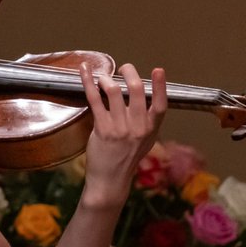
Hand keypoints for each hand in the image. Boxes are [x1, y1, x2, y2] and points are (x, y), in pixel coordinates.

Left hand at [78, 62, 167, 207]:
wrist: (110, 179)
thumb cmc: (127, 157)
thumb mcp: (145, 141)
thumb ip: (146, 120)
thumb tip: (143, 94)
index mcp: (150, 129)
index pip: (160, 105)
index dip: (160, 86)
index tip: (158, 70)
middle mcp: (137, 127)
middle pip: (137, 91)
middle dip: (130, 72)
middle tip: (124, 68)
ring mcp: (119, 128)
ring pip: (115, 92)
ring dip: (108, 79)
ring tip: (104, 77)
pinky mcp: (101, 129)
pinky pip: (95, 99)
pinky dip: (88, 81)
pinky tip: (85, 71)